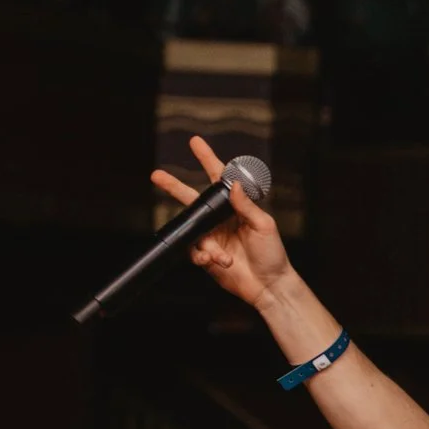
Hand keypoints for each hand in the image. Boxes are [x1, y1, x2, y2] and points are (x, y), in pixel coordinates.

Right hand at [162, 135, 293, 307]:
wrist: (268, 286)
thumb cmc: (272, 254)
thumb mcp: (263, 226)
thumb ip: (246, 205)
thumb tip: (233, 183)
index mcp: (236, 207)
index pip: (219, 179)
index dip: (207, 159)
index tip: (195, 142)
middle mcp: (221, 220)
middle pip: (192, 199)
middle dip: (174, 187)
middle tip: (156, 175)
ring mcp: (212, 237)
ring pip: (192, 232)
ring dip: (206, 245)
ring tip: (222, 257)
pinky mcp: (206, 256)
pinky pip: (193, 251)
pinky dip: (202, 256)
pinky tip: (216, 262)